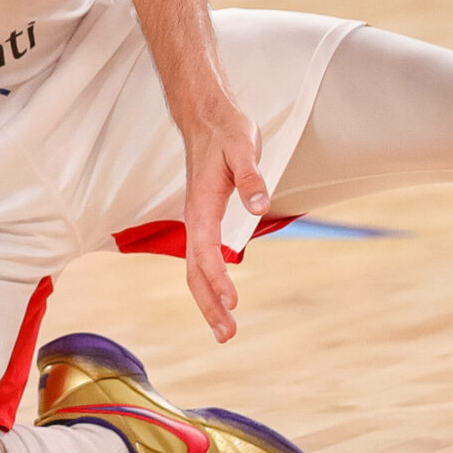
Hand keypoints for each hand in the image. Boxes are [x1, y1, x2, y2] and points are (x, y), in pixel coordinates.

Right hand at [179, 110, 268, 342]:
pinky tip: (219, 300)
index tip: (232, 302)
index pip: (205, 249)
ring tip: (224, 330)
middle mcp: (194, 217)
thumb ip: (250, 176)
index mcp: (202, 203)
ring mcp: (196, 220)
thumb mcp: (243, 146)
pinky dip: (208, 284)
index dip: (218, 277)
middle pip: (194, 270)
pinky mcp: (203, 220)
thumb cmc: (225, 131)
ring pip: (195, 269)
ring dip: (207, 300)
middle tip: (226, 335)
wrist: (205, 117)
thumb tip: (258, 205)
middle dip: (208, 304)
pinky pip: (201, 259)